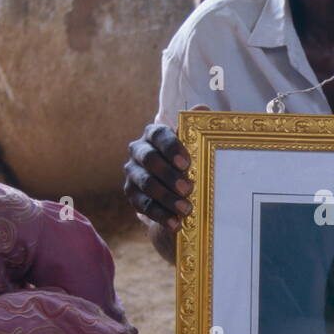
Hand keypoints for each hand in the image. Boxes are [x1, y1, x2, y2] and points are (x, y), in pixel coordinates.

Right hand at [122, 104, 209, 231]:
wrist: (179, 186)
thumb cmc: (191, 159)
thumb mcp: (197, 143)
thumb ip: (199, 126)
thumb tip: (202, 110)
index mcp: (155, 134)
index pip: (159, 134)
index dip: (171, 147)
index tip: (187, 163)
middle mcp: (139, 150)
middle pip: (149, 159)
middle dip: (168, 175)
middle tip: (188, 188)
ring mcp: (133, 172)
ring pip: (145, 184)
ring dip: (166, 197)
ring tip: (186, 209)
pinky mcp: (131, 194)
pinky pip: (142, 205)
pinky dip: (160, 215)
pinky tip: (175, 223)